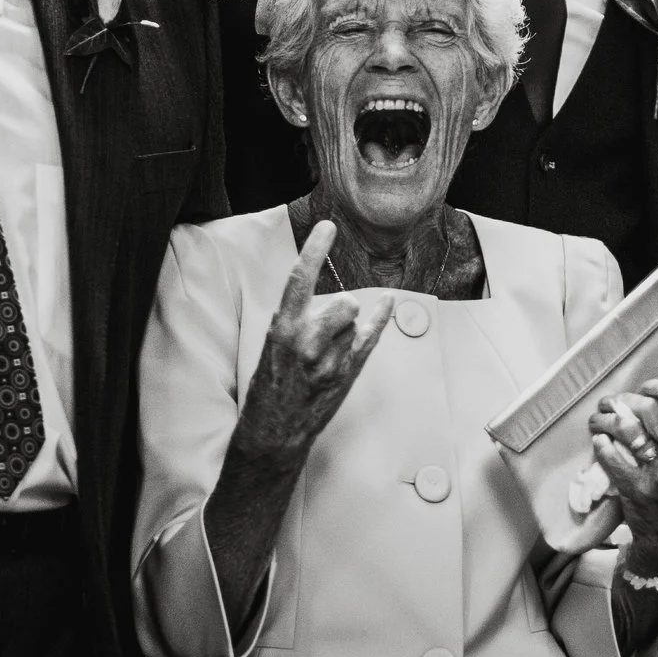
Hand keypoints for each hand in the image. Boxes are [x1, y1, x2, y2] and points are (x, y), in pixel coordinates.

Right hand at [231, 221, 396, 466]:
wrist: (273, 430)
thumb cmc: (269, 386)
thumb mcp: (272, 345)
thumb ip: (296, 319)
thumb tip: (322, 298)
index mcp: (282, 329)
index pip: (300, 278)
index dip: (315, 249)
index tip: (327, 226)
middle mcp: (307, 342)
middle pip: (343, 303)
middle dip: (339, 310)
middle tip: (323, 330)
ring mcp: (330, 360)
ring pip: (353, 322)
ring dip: (344, 329)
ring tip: (325, 353)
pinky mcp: (347, 373)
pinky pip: (371, 337)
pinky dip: (381, 318)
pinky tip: (388, 301)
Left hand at [590, 378, 657, 576]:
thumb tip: (649, 395)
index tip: (647, 387)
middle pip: (651, 409)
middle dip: (625, 400)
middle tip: (611, 403)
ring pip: (627, 428)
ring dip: (605, 419)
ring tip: (597, 419)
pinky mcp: (637, 490)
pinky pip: (611, 456)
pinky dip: (600, 444)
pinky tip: (599, 441)